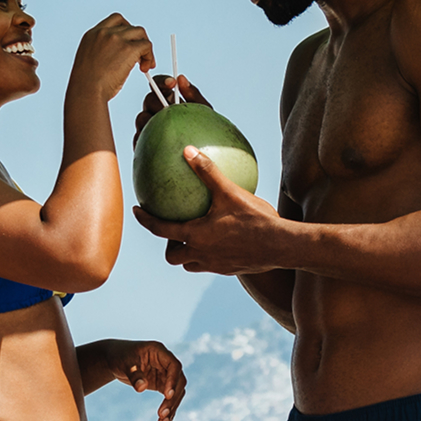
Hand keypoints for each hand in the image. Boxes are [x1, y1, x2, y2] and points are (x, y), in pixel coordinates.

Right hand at [70, 14, 155, 102]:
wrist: (86, 91)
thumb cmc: (86, 85)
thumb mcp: (89, 61)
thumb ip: (101, 52)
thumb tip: (119, 57)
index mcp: (92, 34)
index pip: (115, 20)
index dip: (125, 30)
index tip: (128, 43)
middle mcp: (104, 32)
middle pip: (130, 26)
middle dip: (137, 40)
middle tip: (139, 57)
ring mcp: (116, 38)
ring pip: (140, 33)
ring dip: (145, 47)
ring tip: (144, 64)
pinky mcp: (128, 48)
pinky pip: (146, 45)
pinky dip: (149, 56)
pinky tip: (145, 68)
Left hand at [100, 339, 187, 420]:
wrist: (115, 359)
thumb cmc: (119, 356)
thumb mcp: (124, 363)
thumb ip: (134, 374)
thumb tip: (141, 388)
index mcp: (159, 351)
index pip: (174, 366)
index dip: (173, 380)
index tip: (167, 395)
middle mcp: (166, 363)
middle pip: (178, 381)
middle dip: (172, 398)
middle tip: (162, 414)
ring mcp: (165, 374)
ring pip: (176, 392)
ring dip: (172, 407)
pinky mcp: (161, 384)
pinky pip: (169, 398)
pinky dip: (168, 410)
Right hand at [132, 74, 209, 144]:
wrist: (203, 160)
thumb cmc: (206, 134)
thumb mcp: (204, 112)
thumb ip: (194, 94)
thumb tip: (181, 77)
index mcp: (170, 101)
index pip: (159, 85)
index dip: (162, 81)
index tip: (172, 84)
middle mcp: (157, 112)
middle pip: (149, 100)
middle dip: (157, 101)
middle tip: (168, 108)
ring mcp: (150, 128)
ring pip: (140, 118)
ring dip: (148, 119)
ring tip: (161, 125)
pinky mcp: (145, 145)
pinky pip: (138, 139)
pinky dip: (143, 138)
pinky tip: (154, 141)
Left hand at [133, 146, 289, 274]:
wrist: (282, 246)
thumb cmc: (255, 219)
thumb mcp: (229, 192)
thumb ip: (207, 171)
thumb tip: (188, 150)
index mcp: (196, 235)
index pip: (161, 229)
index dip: (145, 220)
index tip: (137, 210)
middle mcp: (201, 254)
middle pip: (173, 257)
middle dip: (170, 245)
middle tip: (176, 230)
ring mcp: (216, 265)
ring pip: (191, 264)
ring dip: (188, 253)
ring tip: (196, 237)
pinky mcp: (230, 270)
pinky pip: (211, 265)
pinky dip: (208, 256)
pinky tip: (222, 241)